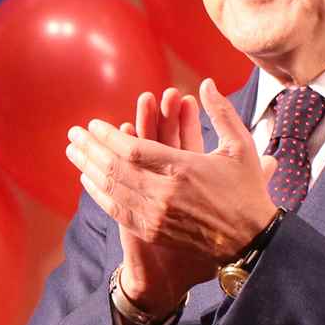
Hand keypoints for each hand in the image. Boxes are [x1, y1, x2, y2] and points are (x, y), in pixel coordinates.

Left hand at [68, 78, 280, 292]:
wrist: (251, 240)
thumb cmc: (247, 190)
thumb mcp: (241, 147)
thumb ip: (221, 113)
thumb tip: (205, 83)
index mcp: (183, 169)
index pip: (132, 149)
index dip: (109, 136)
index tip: (93, 124)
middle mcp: (164, 193)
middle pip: (114, 168)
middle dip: (90, 149)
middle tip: (73, 134)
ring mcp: (156, 215)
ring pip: (111, 189)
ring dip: (89, 168)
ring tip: (73, 152)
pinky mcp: (152, 231)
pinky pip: (116, 211)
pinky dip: (99, 194)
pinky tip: (87, 180)